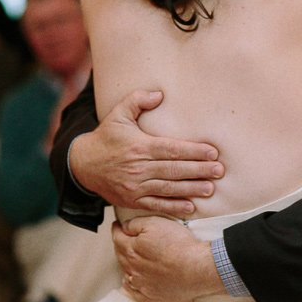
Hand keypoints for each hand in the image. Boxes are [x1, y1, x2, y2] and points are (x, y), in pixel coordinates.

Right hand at [69, 90, 222, 214]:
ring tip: (211, 189)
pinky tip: (191, 207)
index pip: (171, 149)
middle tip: (220, 171)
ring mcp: (135, 186)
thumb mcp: (118, 114)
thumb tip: (159, 94)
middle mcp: (138, 167)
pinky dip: (173, 207)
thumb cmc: (106, 137)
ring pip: (168, 188)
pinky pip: (156, 205)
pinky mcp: (132, 200)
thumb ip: (137, 100)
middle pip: (174, 169)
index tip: (213, 152)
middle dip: (199, 170)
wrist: (82, 165)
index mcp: (139, 146)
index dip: (193, 151)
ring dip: (191, 189)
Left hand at [112, 216, 222, 301]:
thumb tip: (123, 227)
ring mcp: (141, 284)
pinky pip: (135, 293)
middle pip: (120, 256)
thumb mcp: (156, 224)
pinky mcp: (152, 296)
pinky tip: (132, 283)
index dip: (116, 230)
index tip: (116, 226)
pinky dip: (131, 287)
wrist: (197, 268)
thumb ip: (135, 224)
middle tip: (123, 240)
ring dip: (125, 266)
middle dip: (120, 246)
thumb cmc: (179, 246)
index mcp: (131, 250)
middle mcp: (132, 269)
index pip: (117, 238)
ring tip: (128, 260)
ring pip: (126, 274)